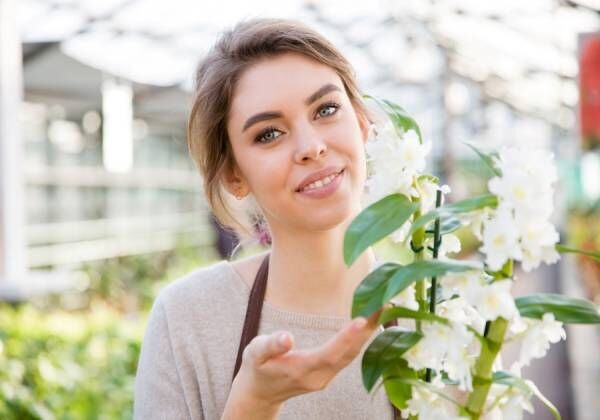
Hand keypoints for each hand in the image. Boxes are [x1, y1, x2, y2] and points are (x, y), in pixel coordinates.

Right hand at [233, 309, 382, 405]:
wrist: (260, 393)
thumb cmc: (257, 368)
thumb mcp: (255, 354)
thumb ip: (270, 345)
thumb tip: (287, 337)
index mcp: (302, 370)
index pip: (330, 354)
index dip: (347, 337)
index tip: (363, 319)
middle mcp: (319, 377)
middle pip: (349, 354)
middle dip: (368, 330)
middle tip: (383, 304)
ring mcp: (326, 377)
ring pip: (353, 355)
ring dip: (369, 332)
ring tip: (383, 307)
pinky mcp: (329, 373)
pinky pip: (350, 355)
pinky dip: (362, 338)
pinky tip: (370, 321)